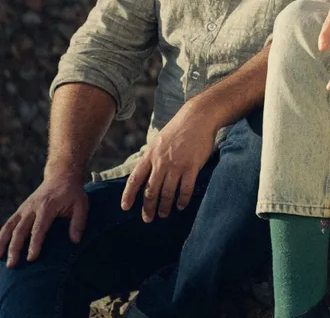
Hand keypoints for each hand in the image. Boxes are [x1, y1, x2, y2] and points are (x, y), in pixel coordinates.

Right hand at [0, 172, 87, 267]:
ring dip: (2, 243)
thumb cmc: (72, 192)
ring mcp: (24, 209)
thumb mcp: (82, 203)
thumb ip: (79, 222)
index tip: (31, 258)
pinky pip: (8, 224)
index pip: (39, 228)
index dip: (35, 244)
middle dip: (15, 248)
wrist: (61, 175)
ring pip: (9, 227)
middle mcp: (32, 208)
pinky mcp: (20, 210)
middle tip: (12, 265)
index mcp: (48, 207)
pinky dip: (1, 236)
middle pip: (20, 230)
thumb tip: (75, 241)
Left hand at [120, 102, 215, 221]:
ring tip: (165, 214)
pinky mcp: (192, 166)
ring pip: (167, 193)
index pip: (135, 179)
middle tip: (148, 219)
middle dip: (148, 208)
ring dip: (165, 207)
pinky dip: (182, 200)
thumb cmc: (179, 129)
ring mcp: (176, 165)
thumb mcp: (158, 141)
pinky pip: (185, 189)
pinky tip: (181, 205)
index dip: (129, 195)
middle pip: (151, 191)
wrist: (198, 117)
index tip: (125, 208)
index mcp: (150, 156)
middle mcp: (161, 163)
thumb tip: (145, 172)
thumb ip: (152, 157)